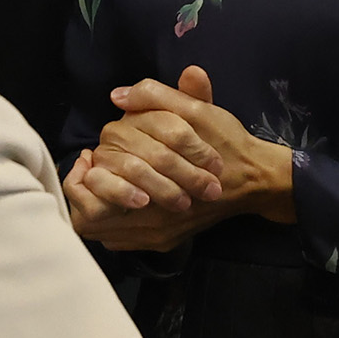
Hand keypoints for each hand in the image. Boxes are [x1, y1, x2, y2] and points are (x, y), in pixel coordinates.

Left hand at [66, 68, 294, 252]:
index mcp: (154, 185)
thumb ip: (157, 96)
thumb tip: (118, 96)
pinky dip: (111, 222)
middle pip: (90, 221)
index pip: (94, 192)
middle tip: (89, 171)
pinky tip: (119, 200)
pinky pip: (120, 241)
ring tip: (101, 184)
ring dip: (95, 209)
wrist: (256, 180)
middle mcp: (152, 218)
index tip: (88, 157)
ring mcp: (157, 234)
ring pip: (103, 234)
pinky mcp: (164, 241)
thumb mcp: (197, 110)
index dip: (81, 177)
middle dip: (83, 195)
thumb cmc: (227, 143)